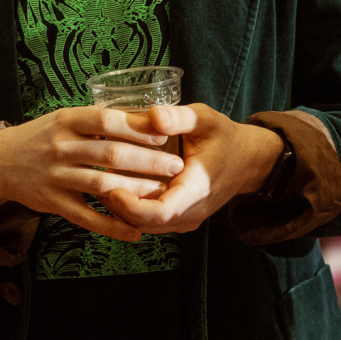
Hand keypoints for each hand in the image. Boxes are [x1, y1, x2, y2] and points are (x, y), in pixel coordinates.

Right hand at [0, 107, 184, 241]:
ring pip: (102, 185)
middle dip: (147, 161)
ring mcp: (56, 177)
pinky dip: (112, 226)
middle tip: (176, 166)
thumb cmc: (43, 136)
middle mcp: (61, 147)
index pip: (107, 121)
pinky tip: (135, 231)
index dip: (137, 128)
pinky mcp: (53, 203)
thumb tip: (146, 117)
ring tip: (162, 194)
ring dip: (136, 190)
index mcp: (67, 120)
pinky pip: (87, 218)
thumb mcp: (65, 118)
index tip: (164, 136)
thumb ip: (98, 120)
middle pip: (110, 154)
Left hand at [103, 104, 283, 234]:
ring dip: (121, 208)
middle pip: (146, 222)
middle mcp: (190, 212)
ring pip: (145, 225)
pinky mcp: (179, 219)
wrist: (247, 161)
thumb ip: (180, 117)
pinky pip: (151, 221)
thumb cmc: (224, 138)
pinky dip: (132, 208)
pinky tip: (114, 187)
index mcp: (196, 190)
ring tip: (98, 183)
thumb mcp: (205, 119)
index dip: (131, 205)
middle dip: (117, 205)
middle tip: (93, 181)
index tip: (109, 187)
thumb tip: (153, 114)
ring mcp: (185, 220)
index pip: (160, 213)